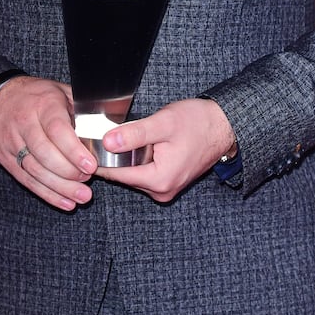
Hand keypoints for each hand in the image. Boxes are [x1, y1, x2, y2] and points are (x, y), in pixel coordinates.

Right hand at [0, 76, 97, 211]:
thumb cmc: (38, 96)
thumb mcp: (61, 91)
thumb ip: (83, 108)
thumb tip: (110, 127)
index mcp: (43, 104)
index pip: (57, 130)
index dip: (73, 151)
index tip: (90, 165)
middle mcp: (25, 123)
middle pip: (45, 153)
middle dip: (68, 172)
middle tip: (87, 179)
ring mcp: (13, 142)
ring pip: (35, 170)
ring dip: (60, 187)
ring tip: (81, 195)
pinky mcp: (6, 159)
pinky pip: (27, 180)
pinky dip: (47, 194)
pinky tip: (64, 201)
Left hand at [95, 98, 235, 202]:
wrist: (223, 125)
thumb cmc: (198, 123)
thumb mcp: (163, 123)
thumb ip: (134, 134)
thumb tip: (107, 142)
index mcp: (159, 180)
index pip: (116, 174)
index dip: (101, 158)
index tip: (91, 142)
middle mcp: (161, 191)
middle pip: (124, 175)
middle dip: (114, 156)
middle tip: (109, 133)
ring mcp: (166, 188)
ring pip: (133, 173)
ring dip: (128, 157)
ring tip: (128, 135)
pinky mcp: (169, 182)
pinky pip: (144, 172)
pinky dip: (139, 159)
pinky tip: (143, 143)